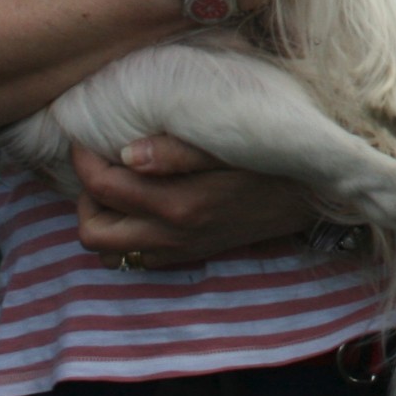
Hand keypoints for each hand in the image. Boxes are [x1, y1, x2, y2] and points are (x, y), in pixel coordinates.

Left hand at [72, 135, 326, 268]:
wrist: (311, 198)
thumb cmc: (271, 163)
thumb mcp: (229, 147)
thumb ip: (177, 151)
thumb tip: (126, 153)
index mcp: (177, 203)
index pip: (101, 187)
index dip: (83, 159)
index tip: (86, 137)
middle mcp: (171, 235)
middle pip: (92, 230)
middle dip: (85, 195)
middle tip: (101, 165)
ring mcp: (179, 252)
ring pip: (108, 251)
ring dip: (103, 218)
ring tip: (118, 186)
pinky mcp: (188, 257)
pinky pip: (135, 259)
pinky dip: (125, 235)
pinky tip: (142, 205)